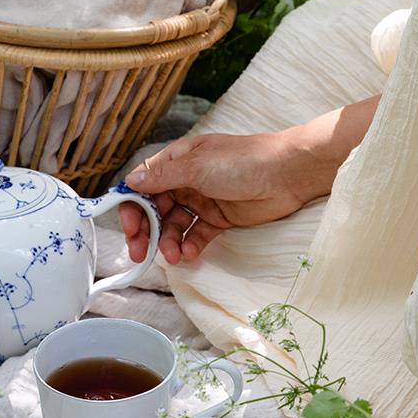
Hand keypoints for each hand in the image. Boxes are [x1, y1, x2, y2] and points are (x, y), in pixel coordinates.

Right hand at [118, 131, 315, 264]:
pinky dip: (189, 245)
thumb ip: (162, 177)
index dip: (132, 207)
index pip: (143, 186)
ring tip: (173, 256)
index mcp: (176, 162)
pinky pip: (195, 234)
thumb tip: (131, 182)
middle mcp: (184, 181)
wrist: (288, 174)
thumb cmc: (242, 161)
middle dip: (146, 232)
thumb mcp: (196, 166)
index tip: (130, 227)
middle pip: (154, 209)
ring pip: (173, 225)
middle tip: (140, 252)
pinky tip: (189, 254)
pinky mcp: (217, 218)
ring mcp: (201, 200)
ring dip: (168, 242)